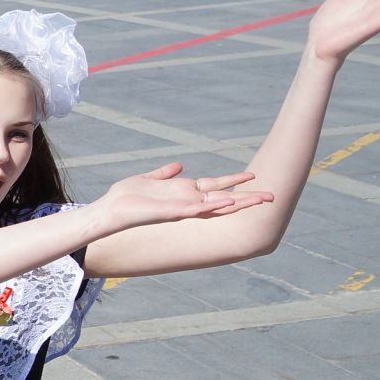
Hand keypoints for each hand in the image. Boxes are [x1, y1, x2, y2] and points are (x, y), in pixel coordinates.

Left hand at [96, 162, 271, 229]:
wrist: (108, 211)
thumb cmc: (125, 197)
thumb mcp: (147, 179)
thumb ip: (164, 174)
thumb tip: (178, 166)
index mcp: (183, 193)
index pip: (215, 187)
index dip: (233, 182)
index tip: (254, 176)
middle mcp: (186, 201)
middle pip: (223, 198)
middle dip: (246, 197)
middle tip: (271, 196)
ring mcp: (180, 208)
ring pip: (215, 205)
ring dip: (236, 202)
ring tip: (258, 200)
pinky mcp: (170, 213)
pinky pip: (195, 209)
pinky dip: (210, 206)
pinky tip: (226, 202)